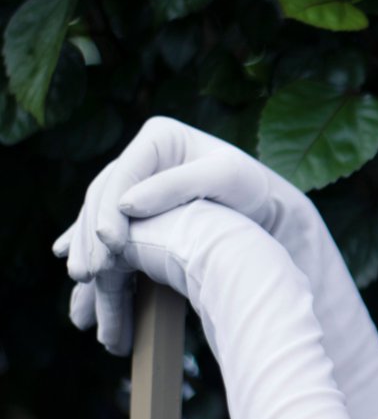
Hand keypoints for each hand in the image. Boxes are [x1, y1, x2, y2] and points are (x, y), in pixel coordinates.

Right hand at [52, 116, 340, 354]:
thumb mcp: (227, 176)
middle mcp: (140, 157)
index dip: (109, 211)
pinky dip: (89, 246)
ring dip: (87, 248)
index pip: (122, 175)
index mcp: (159, 138)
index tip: (112, 246)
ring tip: (82, 280)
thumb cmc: (250, 186)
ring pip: (97, 214)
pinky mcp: (135, 206)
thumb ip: (179, 184)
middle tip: (89, 274)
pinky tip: (74, 267)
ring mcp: (135, 181)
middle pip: (103, 196)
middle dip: (92, 237)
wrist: (262, 205)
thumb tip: (126, 205)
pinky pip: (104, 226)